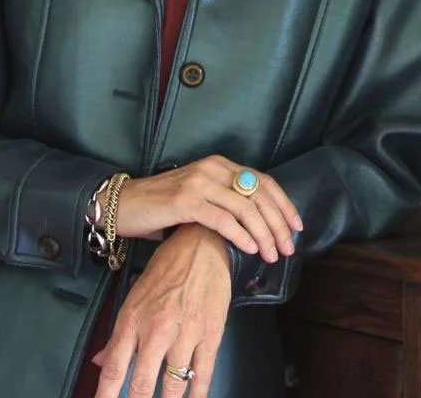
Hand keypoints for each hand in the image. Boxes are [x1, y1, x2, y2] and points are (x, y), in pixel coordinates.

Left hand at [92, 224, 230, 397]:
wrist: (201, 244)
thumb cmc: (167, 269)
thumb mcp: (135, 297)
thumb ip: (119, 335)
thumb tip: (101, 363)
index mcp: (133, 319)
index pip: (115, 368)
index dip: (105, 397)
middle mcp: (157, 328)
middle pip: (142, 384)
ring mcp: (185, 332)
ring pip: (174, 385)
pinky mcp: (210, 333)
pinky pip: (204, 373)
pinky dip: (198, 394)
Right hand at [106, 155, 301, 264]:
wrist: (124, 204)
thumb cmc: (162, 206)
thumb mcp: (200, 196)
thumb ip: (225, 202)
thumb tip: (258, 225)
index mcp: (220, 164)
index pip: (263, 181)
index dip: (284, 204)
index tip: (297, 227)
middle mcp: (213, 168)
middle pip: (259, 194)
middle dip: (278, 223)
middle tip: (287, 248)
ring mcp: (200, 183)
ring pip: (245, 208)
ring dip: (263, 234)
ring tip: (271, 254)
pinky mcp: (186, 201)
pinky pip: (222, 219)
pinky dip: (241, 235)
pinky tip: (250, 249)